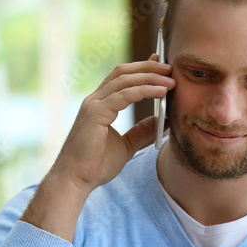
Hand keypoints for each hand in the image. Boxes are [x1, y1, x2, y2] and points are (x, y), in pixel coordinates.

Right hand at [51, 57, 173, 192]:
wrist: (76, 180)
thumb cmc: (95, 165)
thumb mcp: (126, 145)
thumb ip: (141, 132)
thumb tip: (161, 121)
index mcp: (100, 105)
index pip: (121, 78)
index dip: (142, 69)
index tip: (162, 66)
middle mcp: (95, 100)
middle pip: (123, 72)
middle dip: (148, 68)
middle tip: (170, 68)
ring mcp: (93, 104)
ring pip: (125, 80)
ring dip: (150, 77)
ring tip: (170, 80)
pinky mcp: (95, 113)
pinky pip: (124, 95)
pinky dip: (144, 90)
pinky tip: (161, 92)